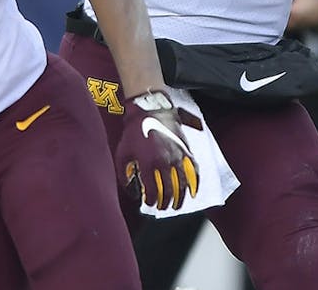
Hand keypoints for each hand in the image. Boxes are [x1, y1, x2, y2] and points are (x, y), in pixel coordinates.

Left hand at [114, 90, 199, 210]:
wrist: (150, 110)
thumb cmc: (133, 132)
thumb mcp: (122, 154)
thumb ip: (124, 175)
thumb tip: (131, 190)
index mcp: (148, 164)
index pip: (153, 192)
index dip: (152, 201)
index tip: (150, 204)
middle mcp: (165, 162)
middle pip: (168, 191)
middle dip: (165, 203)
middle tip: (163, 207)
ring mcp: (177, 156)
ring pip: (182, 183)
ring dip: (181, 197)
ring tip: (178, 205)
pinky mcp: (185, 149)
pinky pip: (194, 169)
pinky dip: (195, 182)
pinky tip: (194, 191)